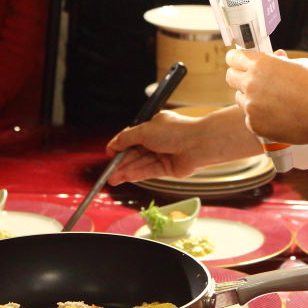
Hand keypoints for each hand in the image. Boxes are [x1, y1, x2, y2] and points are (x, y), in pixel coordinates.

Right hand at [107, 108, 259, 183]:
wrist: (198, 143)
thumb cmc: (175, 131)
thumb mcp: (144, 131)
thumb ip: (126, 138)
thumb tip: (113, 145)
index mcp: (153, 127)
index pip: (132, 138)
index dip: (120, 147)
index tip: (109, 154)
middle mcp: (158, 140)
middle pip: (135, 153)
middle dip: (121, 163)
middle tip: (108, 173)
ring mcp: (163, 154)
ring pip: (141, 164)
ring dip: (126, 171)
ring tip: (112, 179)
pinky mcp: (169, 168)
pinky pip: (150, 171)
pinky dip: (137, 174)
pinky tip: (126, 178)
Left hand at [225, 49, 307, 148]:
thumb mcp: (301, 64)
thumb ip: (281, 62)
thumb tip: (276, 59)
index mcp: (260, 64)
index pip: (232, 57)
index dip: (238, 60)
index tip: (243, 63)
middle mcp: (251, 83)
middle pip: (230, 77)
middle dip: (241, 77)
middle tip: (256, 82)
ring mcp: (251, 106)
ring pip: (240, 99)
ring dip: (251, 98)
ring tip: (274, 102)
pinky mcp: (255, 125)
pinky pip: (250, 118)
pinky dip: (260, 117)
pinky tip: (279, 116)